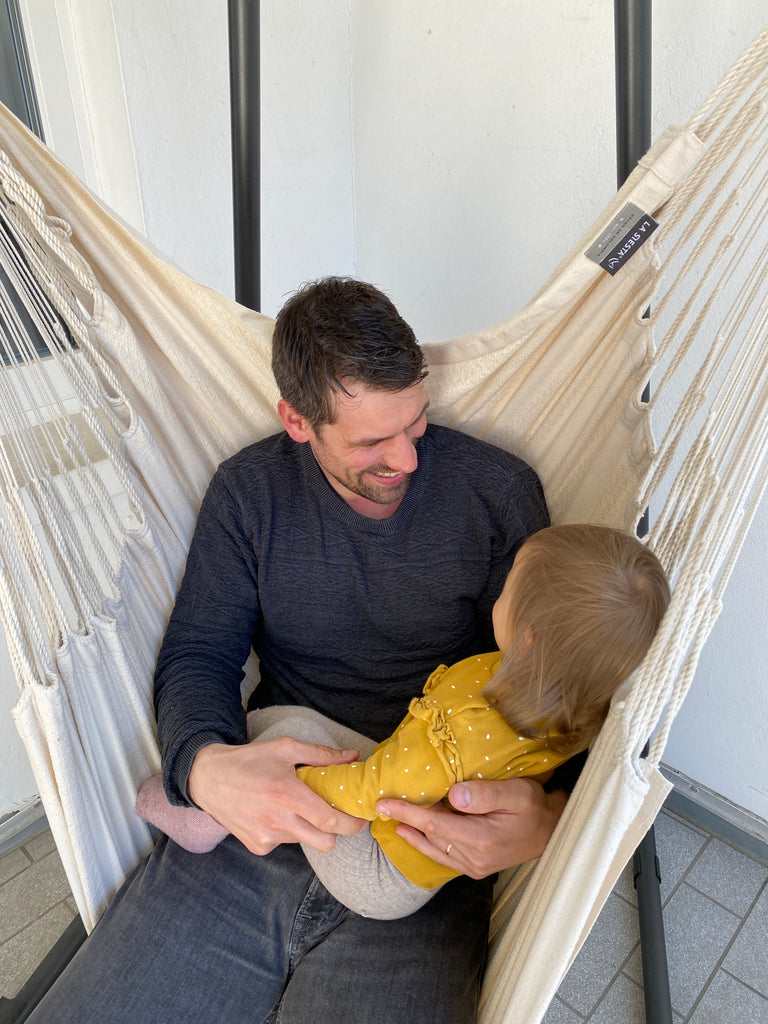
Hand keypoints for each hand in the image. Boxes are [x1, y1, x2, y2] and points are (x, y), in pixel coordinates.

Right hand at [188, 737, 364, 855]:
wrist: (208, 778)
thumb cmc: (250, 760)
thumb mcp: (286, 748)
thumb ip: (321, 755)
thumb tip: (352, 756)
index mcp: (287, 794)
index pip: (330, 821)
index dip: (352, 823)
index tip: (361, 818)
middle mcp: (277, 820)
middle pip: (325, 842)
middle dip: (337, 831)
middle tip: (337, 815)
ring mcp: (266, 837)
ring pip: (305, 840)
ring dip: (309, 827)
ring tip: (296, 806)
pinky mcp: (257, 846)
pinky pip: (285, 843)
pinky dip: (288, 831)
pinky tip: (275, 813)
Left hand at [376, 778, 567, 878]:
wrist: (552, 831)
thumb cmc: (534, 807)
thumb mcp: (516, 793)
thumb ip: (485, 794)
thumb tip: (454, 795)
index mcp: (481, 839)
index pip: (433, 823)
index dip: (406, 812)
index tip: (383, 803)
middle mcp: (473, 857)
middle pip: (429, 835)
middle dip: (404, 819)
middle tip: (382, 803)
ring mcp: (474, 866)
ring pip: (433, 847)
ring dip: (411, 831)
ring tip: (390, 817)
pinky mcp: (475, 867)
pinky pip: (441, 855)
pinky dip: (424, 842)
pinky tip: (412, 832)